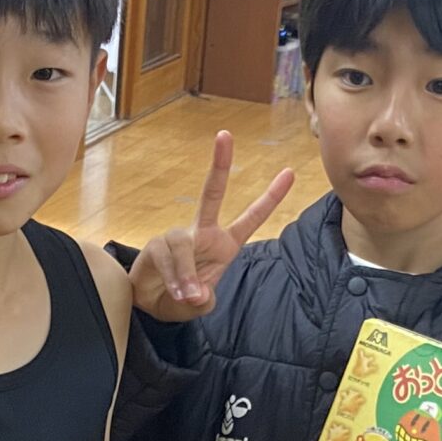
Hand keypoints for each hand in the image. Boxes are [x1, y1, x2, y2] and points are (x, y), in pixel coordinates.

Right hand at [130, 131, 291, 321]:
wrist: (151, 305)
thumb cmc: (181, 300)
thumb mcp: (202, 304)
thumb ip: (204, 300)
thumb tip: (195, 292)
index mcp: (224, 244)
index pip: (250, 218)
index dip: (270, 198)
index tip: (290, 173)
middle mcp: (202, 233)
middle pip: (211, 193)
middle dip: (219, 164)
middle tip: (225, 135)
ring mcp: (178, 236)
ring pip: (183, 244)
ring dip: (186, 274)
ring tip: (188, 295)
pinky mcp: (157, 245)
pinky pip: (167, 257)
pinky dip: (174, 277)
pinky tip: (177, 292)